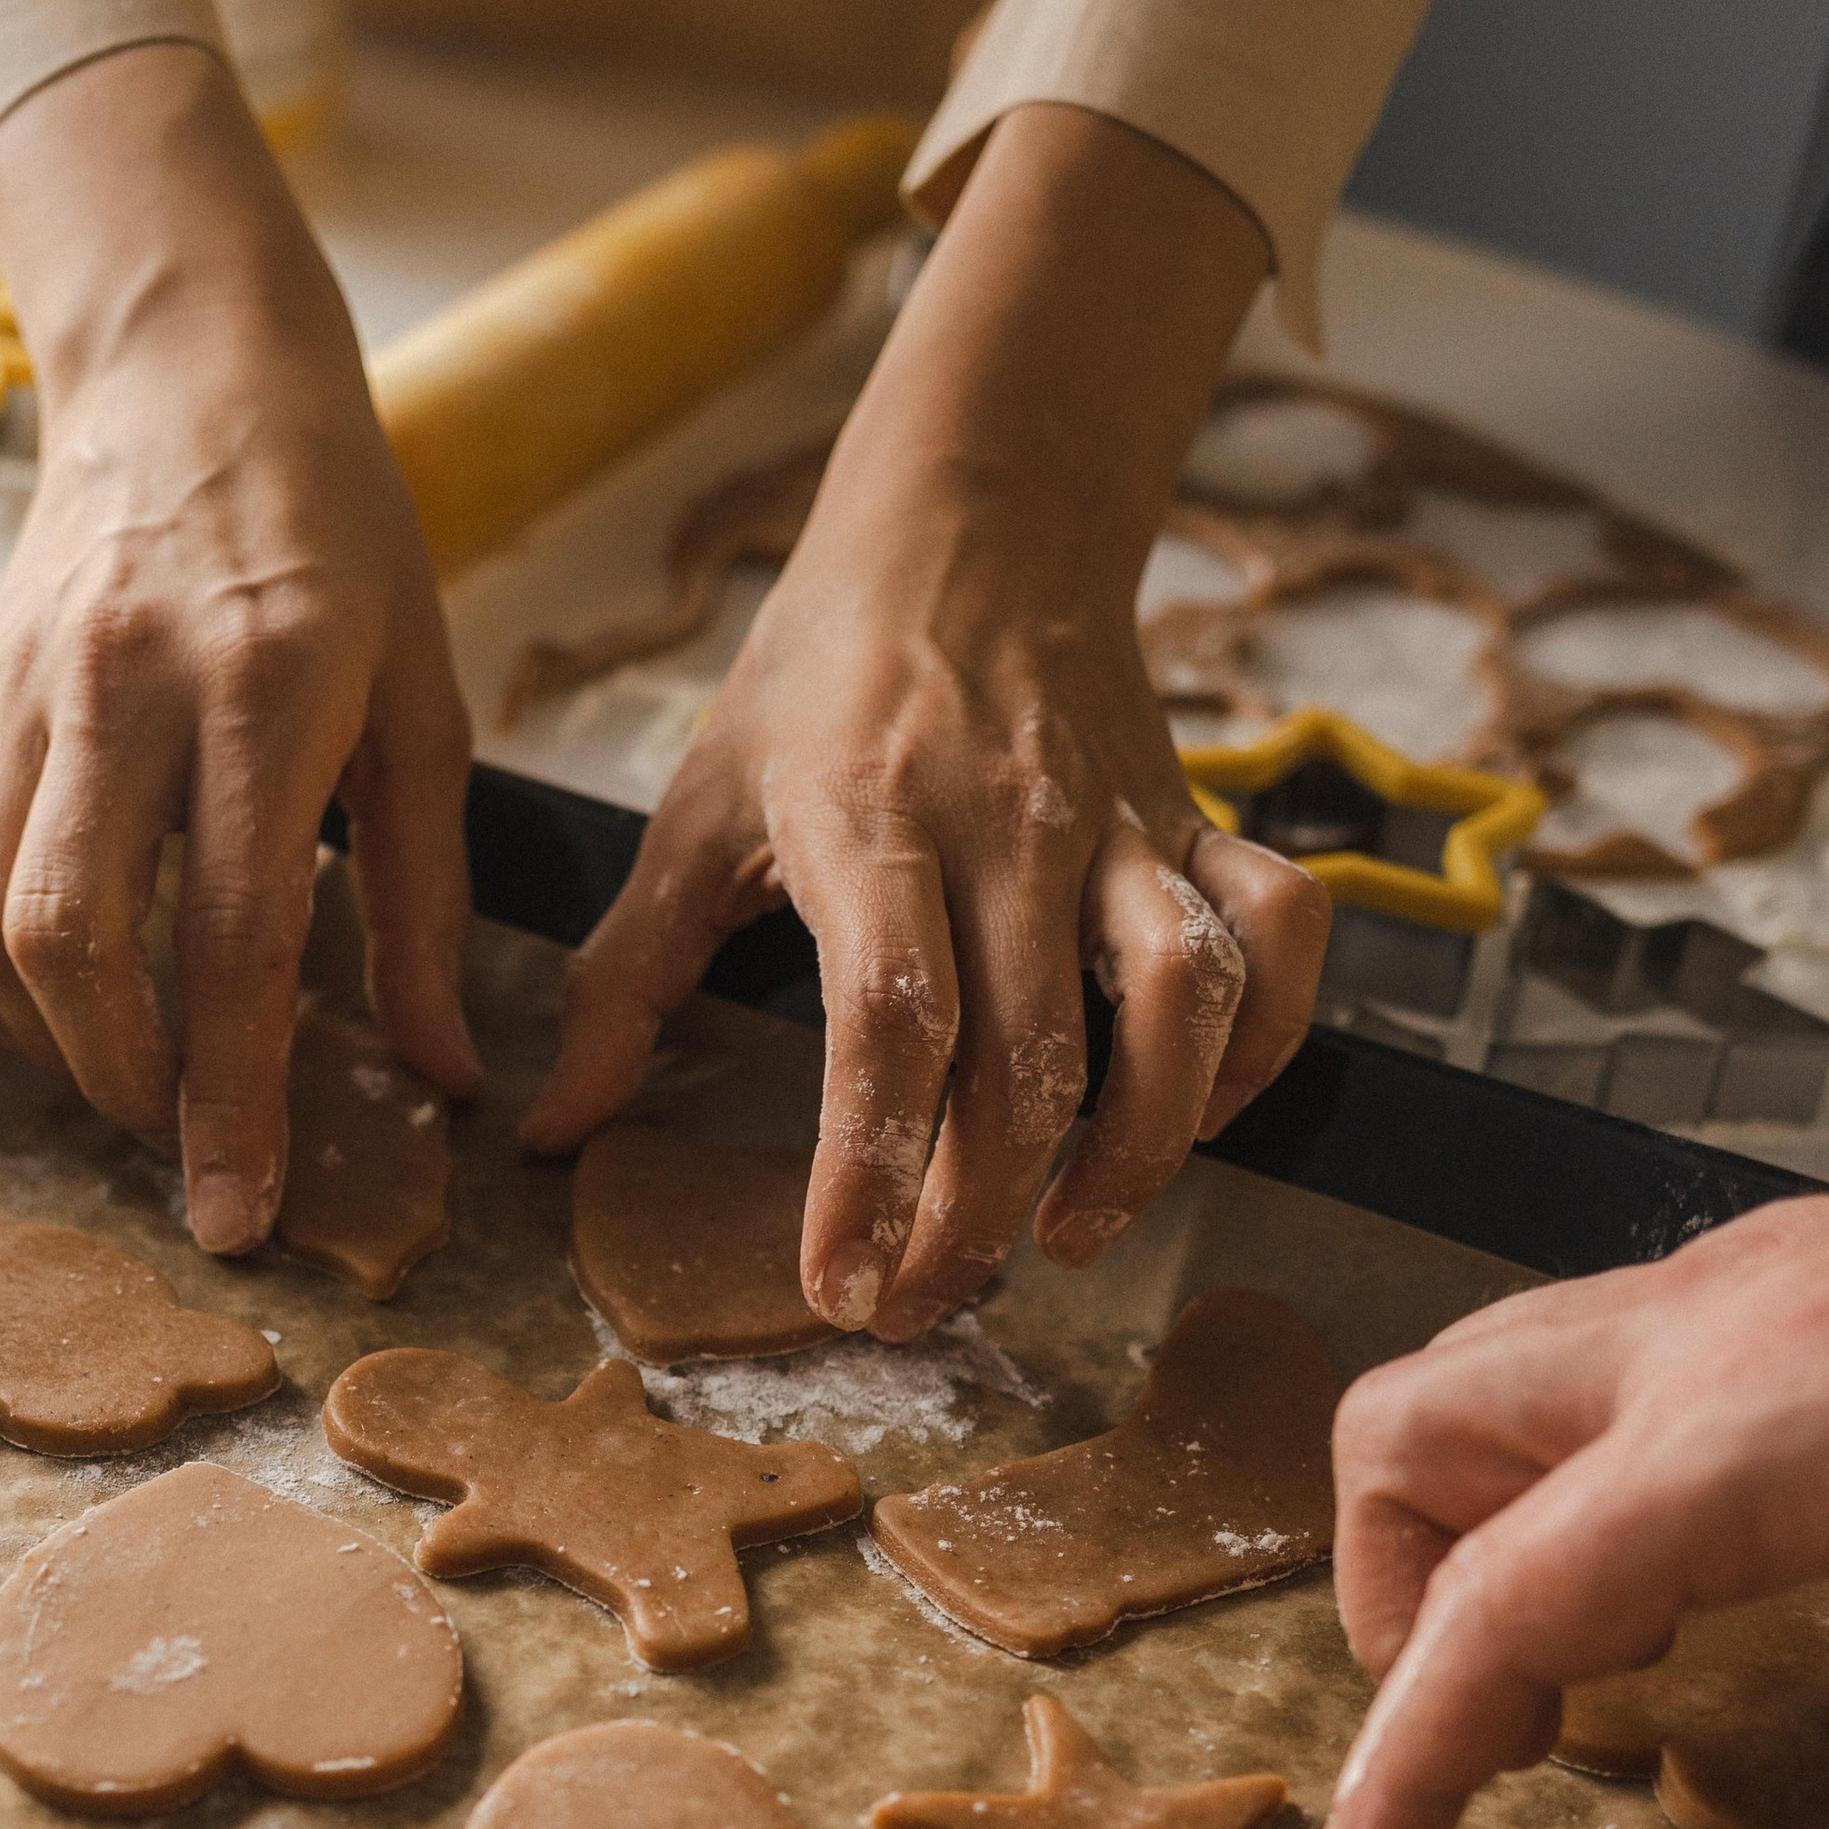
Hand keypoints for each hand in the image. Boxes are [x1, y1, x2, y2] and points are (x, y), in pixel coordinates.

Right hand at [0, 44, 478, 1253]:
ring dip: (45, 1041)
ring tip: (126, 1084)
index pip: (235, 934)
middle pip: (71, 938)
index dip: (232, 1095)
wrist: (192, 371)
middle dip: (120, 1085)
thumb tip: (436, 1078)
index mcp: (268, 685)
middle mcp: (122, 685)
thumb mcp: (427, 705)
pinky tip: (36, 1006)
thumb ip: (427, 900)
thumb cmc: (342, 541)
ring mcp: (20, 688)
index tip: (238, 1214)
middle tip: (182, 1150)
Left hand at [521, 104, 1328, 1338]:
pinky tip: (1191, 1119)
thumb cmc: (819, 680)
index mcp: (869, 824)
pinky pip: (1280, 939)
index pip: (887, 1026)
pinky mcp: (1199, 822)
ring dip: (1141, 1146)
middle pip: (1030, 1056)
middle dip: (981, 1214)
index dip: (869, 1173)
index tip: (842, 1288)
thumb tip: (547, 1132)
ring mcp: (1121, 824)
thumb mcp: (694, 811)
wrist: (970, 524)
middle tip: (924, 1304)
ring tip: (1071, 1233)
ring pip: (1181, 1003)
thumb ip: (624, 981)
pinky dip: (1261, 1045)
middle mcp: (1008, 827)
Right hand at [1312, 1192, 1828, 1828]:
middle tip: (1508, 1725)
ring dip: (1491, 1517)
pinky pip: (1612, 1348)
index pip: (1499, 1603)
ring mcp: (1764, 1271)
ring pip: (1497, 1367)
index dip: (1408, 1753)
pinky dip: (1591, 1465)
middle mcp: (1727, 1325)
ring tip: (1604, 1653)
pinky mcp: (1816, 1258)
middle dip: (1403, 1594)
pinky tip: (1712, 1567)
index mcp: (1764, 1430)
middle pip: (1413, 1431)